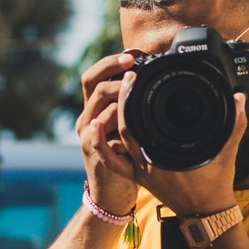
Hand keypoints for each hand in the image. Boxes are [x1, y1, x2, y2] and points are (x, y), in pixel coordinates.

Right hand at [76, 52, 139, 214]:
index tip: (131, 55)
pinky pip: (97, 137)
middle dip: (112, 71)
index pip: (95, 76)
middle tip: (133, 66)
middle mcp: (88, 118)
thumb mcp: (132, 130)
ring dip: (115, 97)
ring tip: (132, 89)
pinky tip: (121, 119)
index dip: (110, 62)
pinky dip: (107, 126)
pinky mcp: (93, 154)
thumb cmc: (127, 161)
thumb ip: (138, 110)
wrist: (113, 193)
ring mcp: (87, 136)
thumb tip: (161, 88)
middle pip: (92, 83)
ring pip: (96, 107)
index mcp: (97, 109)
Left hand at [116, 71, 247, 215]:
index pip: (136, 121)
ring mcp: (141, 172)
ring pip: (114, 142)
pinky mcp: (139, 177)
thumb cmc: (216, 185)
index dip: (130, 96)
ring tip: (113, 95)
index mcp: (166, 157)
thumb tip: (238, 98)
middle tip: (126, 78)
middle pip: (122, 127)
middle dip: (121, 99)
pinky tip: (97, 127)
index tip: (132, 76)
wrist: (207, 214)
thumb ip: (234, 123)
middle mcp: (149, 165)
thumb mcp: (227, 152)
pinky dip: (102, 146)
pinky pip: (114, 161)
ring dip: (110, 118)